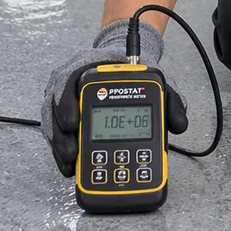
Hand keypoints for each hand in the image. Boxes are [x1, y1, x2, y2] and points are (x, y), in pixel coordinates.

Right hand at [40, 18, 188, 174]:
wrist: (125, 68)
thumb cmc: (134, 75)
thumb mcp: (156, 80)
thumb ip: (169, 101)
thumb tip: (179, 125)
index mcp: (91, 65)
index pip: (71, 77)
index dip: (66, 102)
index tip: (73, 123)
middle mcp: (70, 80)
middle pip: (54, 103)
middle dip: (60, 132)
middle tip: (71, 152)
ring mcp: (63, 98)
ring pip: (52, 121)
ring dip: (59, 145)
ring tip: (70, 163)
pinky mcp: (61, 115)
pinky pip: (55, 132)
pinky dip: (60, 149)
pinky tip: (69, 165)